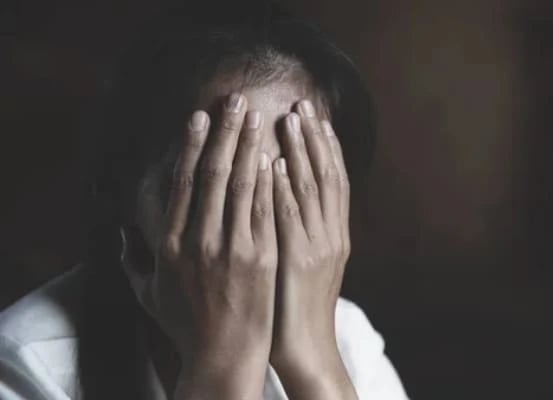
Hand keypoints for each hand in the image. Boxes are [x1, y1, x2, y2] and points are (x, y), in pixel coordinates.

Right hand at [128, 93, 276, 398]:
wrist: (223, 355)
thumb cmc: (186, 324)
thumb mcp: (149, 293)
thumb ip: (133, 261)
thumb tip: (119, 235)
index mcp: (170, 244)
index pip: (183, 183)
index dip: (192, 146)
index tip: (200, 117)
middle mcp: (199, 241)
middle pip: (213, 174)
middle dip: (225, 133)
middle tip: (236, 101)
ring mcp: (232, 249)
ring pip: (241, 186)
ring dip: (250, 147)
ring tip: (259, 117)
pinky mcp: (260, 259)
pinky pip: (265, 211)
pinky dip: (269, 181)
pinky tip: (275, 156)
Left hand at [269, 100, 357, 399]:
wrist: (307, 347)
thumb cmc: (300, 305)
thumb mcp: (311, 264)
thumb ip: (306, 230)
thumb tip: (289, 195)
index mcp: (336, 234)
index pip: (336, 181)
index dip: (327, 147)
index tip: (317, 117)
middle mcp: (332, 235)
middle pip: (329, 176)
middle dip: (317, 138)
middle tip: (305, 103)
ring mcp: (318, 246)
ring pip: (314, 189)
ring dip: (303, 152)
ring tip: (292, 118)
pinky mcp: (299, 260)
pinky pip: (292, 217)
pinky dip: (286, 188)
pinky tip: (277, 164)